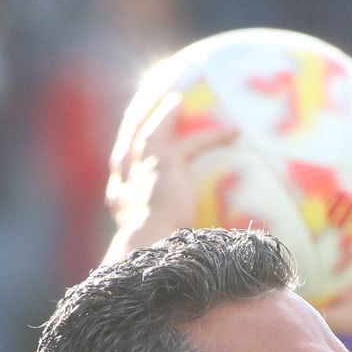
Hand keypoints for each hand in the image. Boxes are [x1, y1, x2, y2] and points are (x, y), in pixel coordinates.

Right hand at [106, 90, 237, 247]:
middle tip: (146, 102)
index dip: (127, 145)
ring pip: (150, 128)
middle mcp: (126, 176)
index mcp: (119, 194)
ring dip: (163, 112)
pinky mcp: (165, 162)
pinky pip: (192, 142)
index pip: (120, 162)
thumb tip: (184, 237)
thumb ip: (161, 229)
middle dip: (137, 116)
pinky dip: (213, 136)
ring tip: (177, 101)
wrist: (146, 247)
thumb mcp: (151, 239)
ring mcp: (143, 166)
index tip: (134, 136)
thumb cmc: (152, 251)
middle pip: (128, 135)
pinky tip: (231, 132)